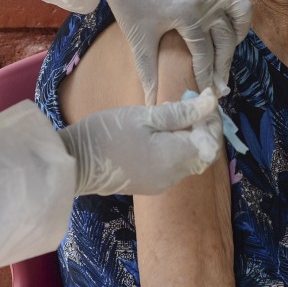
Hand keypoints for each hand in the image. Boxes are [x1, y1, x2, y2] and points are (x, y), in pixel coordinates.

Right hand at [57, 88, 221, 195]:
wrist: (75, 163)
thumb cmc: (107, 133)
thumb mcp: (144, 116)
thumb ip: (180, 113)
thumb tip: (211, 104)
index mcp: (174, 158)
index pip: (211, 143)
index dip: (212, 122)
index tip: (202, 101)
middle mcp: (173, 176)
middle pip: (202, 153)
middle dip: (202, 129)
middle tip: (188, 105)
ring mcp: (161, 184)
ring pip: (189, 160)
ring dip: (188, 138)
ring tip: (171, 116)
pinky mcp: (150, 185)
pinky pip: (174, 166)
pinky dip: (176, 149)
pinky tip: (160, 133)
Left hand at [82, 0, 251, 105]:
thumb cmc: (128, 3)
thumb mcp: (139, 39)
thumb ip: (148, 73)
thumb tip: (151, 103)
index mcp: (187, 14)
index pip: (205, 53)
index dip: (206, 76)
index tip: (207, 93)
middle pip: (227, 39)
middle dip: (224, 64)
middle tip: (220, 83)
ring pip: (242, 11)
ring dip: (239, 32)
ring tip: (230, 49)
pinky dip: (238, 3)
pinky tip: (228, 19)